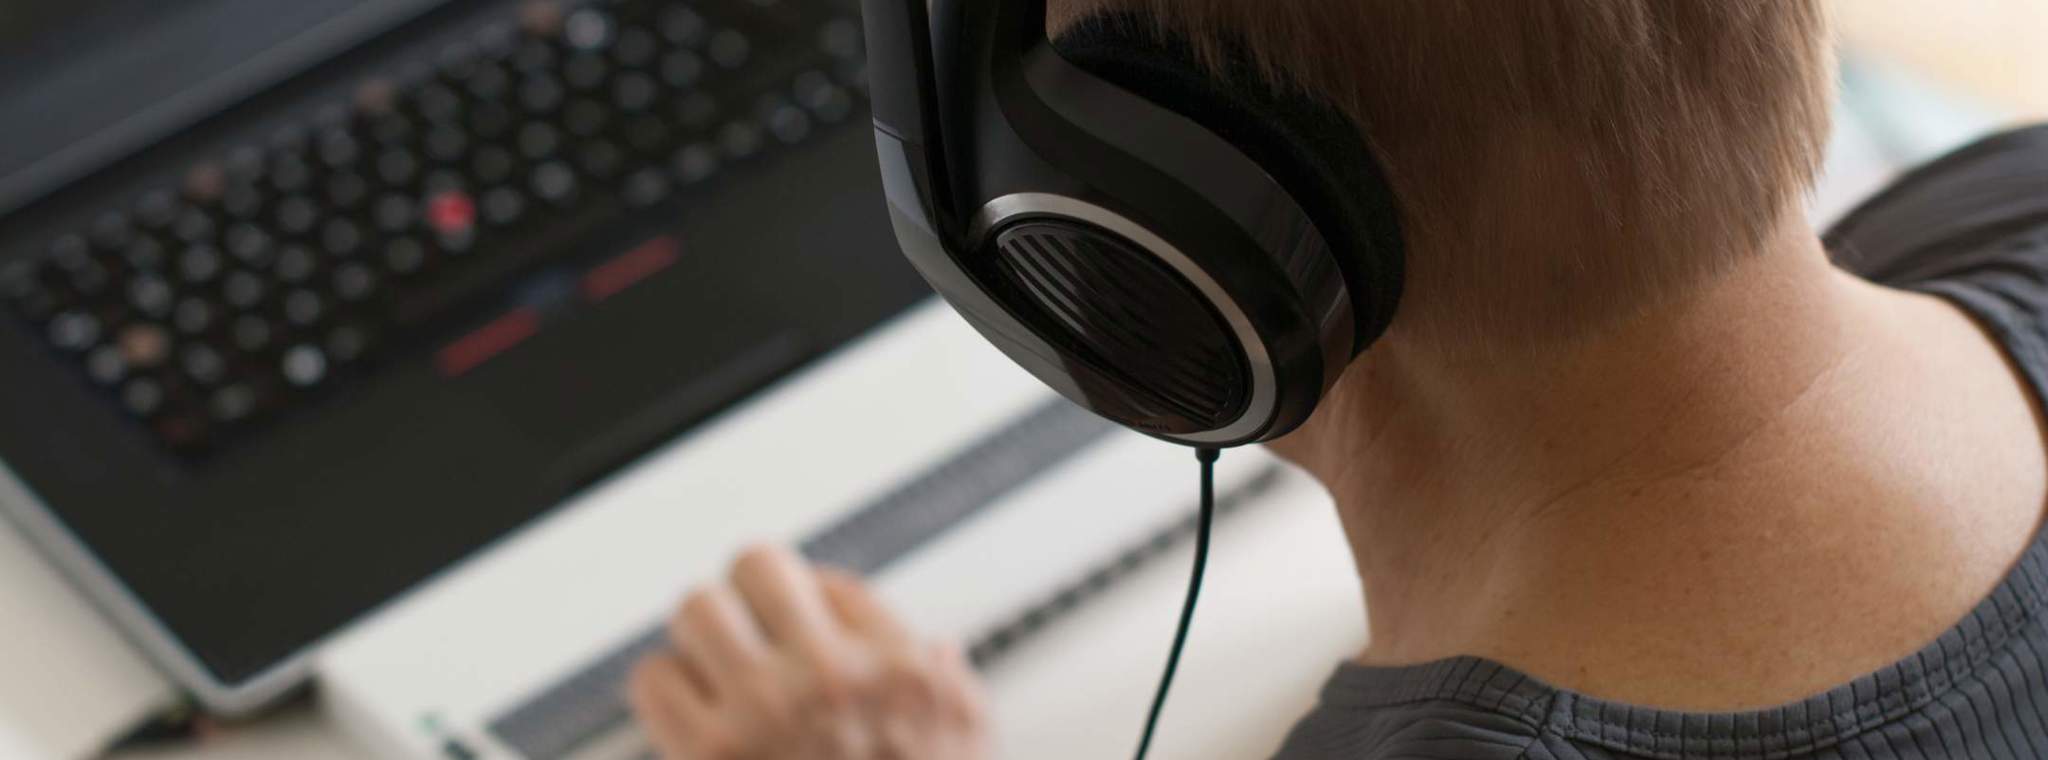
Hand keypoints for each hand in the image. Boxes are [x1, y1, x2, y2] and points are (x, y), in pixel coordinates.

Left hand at [628, 545, 991, 759]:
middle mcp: (828, 677)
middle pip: (758, 568)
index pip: (831, 583)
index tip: (800, 622)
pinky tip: (685, 713)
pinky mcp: (708, 755)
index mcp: (894, 670)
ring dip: (698, 636)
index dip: (810, 601)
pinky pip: (654, 679)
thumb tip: (934, 651)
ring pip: (696, 610)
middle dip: (747, 599)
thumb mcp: (966, 742)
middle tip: (745, 627)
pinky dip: (662, 692)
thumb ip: (948, 688)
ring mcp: (763, 711)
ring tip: (708, 664)